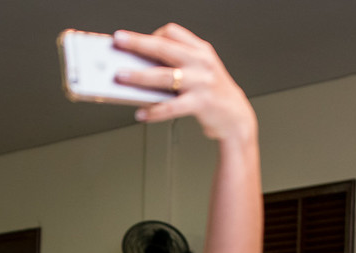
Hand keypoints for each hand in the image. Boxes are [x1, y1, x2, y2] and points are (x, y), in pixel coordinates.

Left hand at [111, 24, 255, 141]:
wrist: (235, 117)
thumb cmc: (211, 93)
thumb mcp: (199, 71)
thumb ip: (175, 65)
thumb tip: (139, 68)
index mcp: (200, 50)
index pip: (173, 32)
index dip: (151, 35)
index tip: (132, 40)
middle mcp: (201, 62)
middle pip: (164, 48)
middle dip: (138, 43)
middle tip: (119, 42)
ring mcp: (202, 82)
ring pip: (164, 76)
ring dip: (139, 76)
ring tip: (121, 77)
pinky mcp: (201, 103)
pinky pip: (172, 106)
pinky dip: (154, 111)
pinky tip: (141, 114)